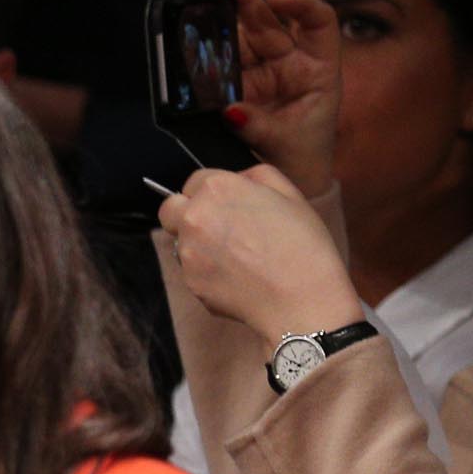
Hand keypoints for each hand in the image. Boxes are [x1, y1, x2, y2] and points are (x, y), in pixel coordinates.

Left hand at [157, 163, 360, 339]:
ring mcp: (187, 251)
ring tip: (236, 256)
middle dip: (185, 214)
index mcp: (217, 189)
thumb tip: (237, 178)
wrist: (300, 296)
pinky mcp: (189, 280)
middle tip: (216, 227)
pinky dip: (207, 271)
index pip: (193, 181)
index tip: (225, 206)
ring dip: (197, 244)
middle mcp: (194, 216)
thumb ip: (256, 176)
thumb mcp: (290, 194)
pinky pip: (190, 270)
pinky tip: (236, 276)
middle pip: (170, 209)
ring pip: (179, 241)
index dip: (210, 193)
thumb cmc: (302, 244)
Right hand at [212, 0, 340, 198]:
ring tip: (199, 11)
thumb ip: (258, 125)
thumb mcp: (286, 142)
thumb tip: (230, 109)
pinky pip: (221, 65)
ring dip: (221, 23)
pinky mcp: (238, 87)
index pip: (318, 21)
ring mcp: (262, 73)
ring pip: (242, 38)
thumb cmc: (301, 157)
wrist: (289, 180)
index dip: (300, 3)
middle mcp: (291, 63)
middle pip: (270, 22)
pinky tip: (193, 44)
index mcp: (318, 68)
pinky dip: (207, 55)